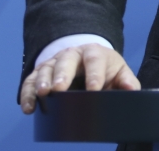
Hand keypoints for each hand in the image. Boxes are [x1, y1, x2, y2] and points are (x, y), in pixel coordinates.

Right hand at [20, 43, 140, 113]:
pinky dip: (28, 92)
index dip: (94, 75)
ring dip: (42, 81)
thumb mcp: (119, 73)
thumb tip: (130, 90)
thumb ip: (127, 82)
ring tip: (42, 94)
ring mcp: (56, 62)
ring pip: (47, 68)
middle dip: (62, 74)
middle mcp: (73, 54)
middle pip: (66, 60)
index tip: (94, 90)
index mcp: (95, 53)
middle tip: (58, 89)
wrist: (89, 59)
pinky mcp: (43, 72)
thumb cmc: (106, 70)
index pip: (95, 60)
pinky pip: (31, 80)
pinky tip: (28, 107)